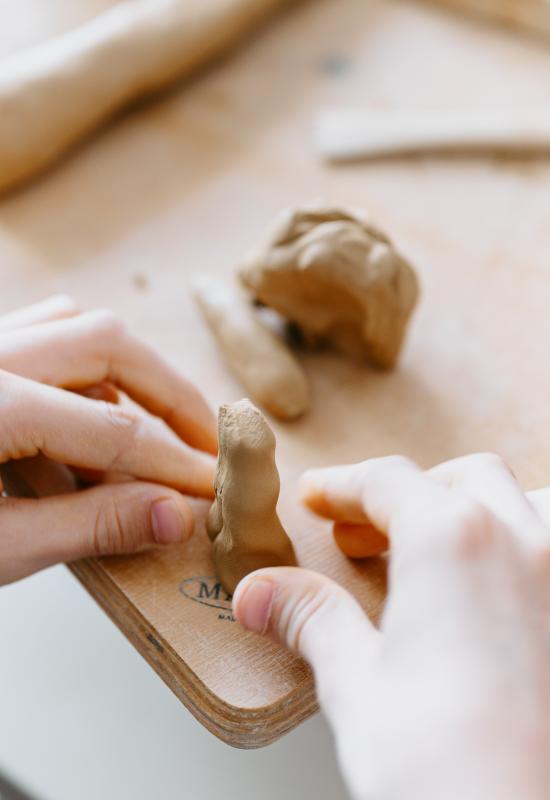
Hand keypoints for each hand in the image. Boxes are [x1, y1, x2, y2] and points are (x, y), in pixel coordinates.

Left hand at [0, 295, 216, 583]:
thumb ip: (89, 529)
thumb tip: (172, 515)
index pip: (110, 430)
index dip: (172, 463)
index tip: (213, 487)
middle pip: (106, 340)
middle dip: (169, 392)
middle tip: (205, 441)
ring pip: (74, 324)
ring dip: (129, 371)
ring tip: (154, 427)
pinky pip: (41, 333)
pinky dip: (85, 366)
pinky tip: (91, 413)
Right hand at [234, 453, 549, 799]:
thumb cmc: (448, 772)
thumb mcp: (356, 684)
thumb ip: (311, 619)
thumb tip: (262, 592)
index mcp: (454, 542)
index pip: (389, 481)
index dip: (342, 485)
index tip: (318, 497)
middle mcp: (521, 545)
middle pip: (458, 480)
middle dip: (403, 493)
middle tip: (357, 530)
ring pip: (515, 505)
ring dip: (464, 512)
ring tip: (422, 554)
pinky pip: (545, 553)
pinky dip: (505, 550)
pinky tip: (478, 596)